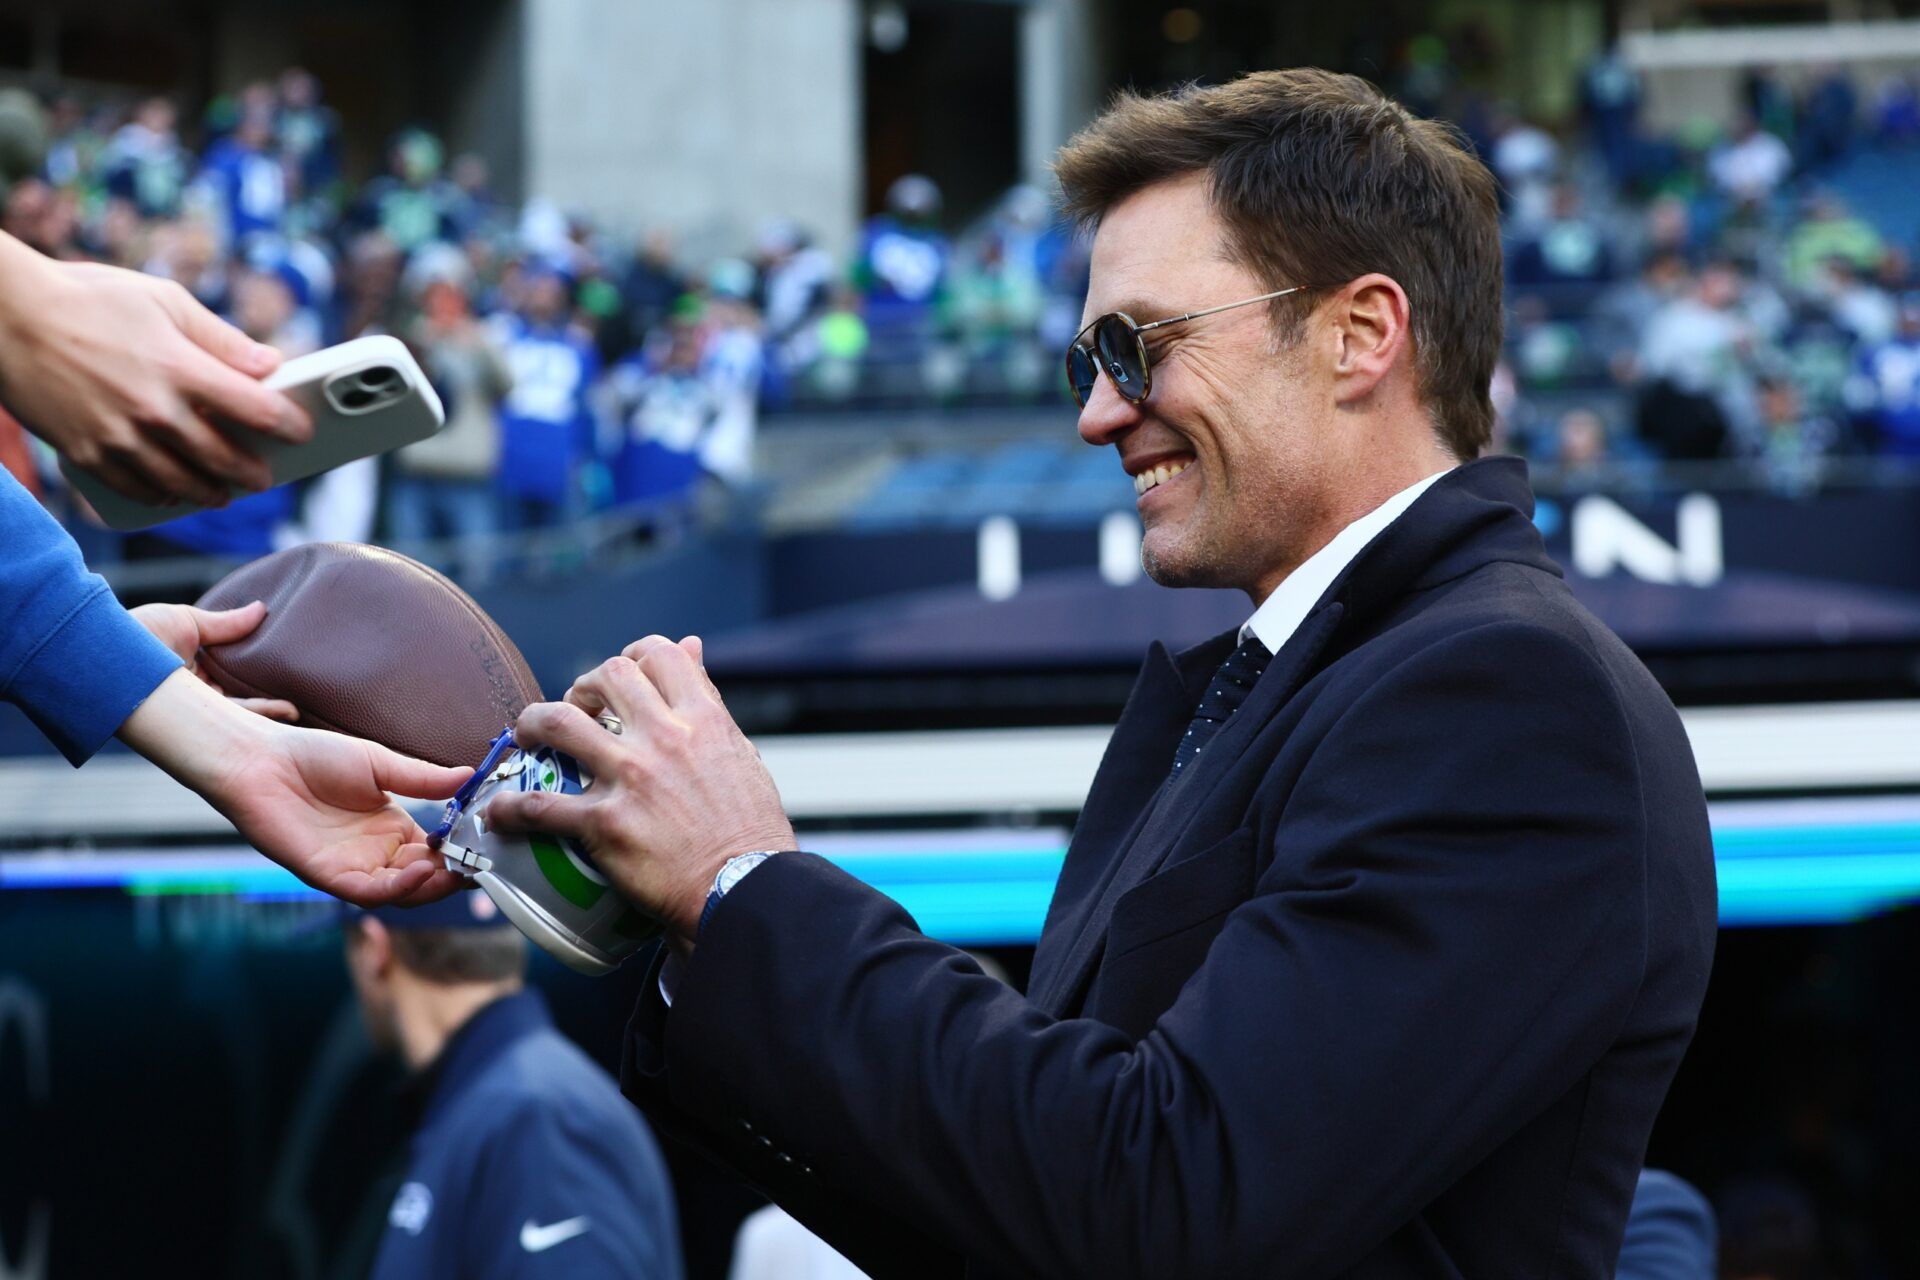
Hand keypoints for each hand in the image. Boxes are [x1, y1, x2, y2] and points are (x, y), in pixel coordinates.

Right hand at [0, 232, 311, 507]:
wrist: (6, 315)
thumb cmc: (91, 298)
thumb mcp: (165, 301)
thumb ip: (222, 338)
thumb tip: (271, 365)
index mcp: (180, 367)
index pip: (257, 409)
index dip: (289, 425)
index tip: (302, 432)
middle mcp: (153, 409)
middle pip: (224, 459)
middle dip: (253, 473)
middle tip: (265, 478)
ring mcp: (118, 437)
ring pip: (183, 483)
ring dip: (212, 493)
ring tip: (224, 492)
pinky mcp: (86, 454)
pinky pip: (136, 489)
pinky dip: (161, 494)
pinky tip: (173, 490)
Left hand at [118, 671, 470, 906]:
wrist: (260, 760)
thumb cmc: (313, 756)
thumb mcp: (380, 764)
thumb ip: (424, 778)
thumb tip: (470, 775)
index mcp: (393, 829)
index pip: (438, 852)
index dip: (463, 852)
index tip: (490, 845)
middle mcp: (376, 854)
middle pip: (425, 879)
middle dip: (455, 876)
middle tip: (482, 866)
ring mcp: (352, 867)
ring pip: (401, 892)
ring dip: (432, 886)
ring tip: (458, 871)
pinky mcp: (326, 875)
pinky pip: (368, 891)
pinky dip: (397, 886)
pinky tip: (421, 868)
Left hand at [130, 599, 298, 721]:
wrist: (100, 651)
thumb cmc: (136, 633)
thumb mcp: (187, 622)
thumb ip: (226, 623)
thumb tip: (262, 609)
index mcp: (196, 676)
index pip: (238, 682)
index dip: (265, 683)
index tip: (292, 680)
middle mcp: (196, 700)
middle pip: (242, 706)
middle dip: (272, 709)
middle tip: (302, 707)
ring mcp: (193, 717)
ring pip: (237, 720)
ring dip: (266, 718)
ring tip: (295, 713)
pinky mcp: (188, 728)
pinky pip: (223, 731)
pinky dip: (250, 723)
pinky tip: (274, 722)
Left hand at [487, 636, 795, 939]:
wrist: (745, 889)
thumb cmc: (750, 829)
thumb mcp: (740, 752)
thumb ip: (709, 702)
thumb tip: (691, 648)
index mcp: (703, 719)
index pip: (659, 654)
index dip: (632, 655)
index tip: (621, 678)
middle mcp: (665, 739)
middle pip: (607, 676)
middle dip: (583, 686)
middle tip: (578, 709)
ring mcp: (631, 779)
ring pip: (559, 723)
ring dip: (533, 723)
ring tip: (527, 736)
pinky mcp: (605, 824)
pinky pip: (539, 806)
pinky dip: (509, 809)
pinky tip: (498, 813)